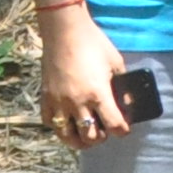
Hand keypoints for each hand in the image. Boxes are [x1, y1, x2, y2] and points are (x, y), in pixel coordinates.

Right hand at [41, 2, 138, 146]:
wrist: (64, 31)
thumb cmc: (93, 43)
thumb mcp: (116, 63)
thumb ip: (122, 86)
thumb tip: (127, 103)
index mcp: (98, 94)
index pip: (115, 125)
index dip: (123, 130)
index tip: (124, 128)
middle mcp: (78, 103)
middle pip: (90, 136)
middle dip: (101, 137)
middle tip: (105, 131)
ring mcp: (59, 102)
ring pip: (67, 136)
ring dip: (79, 141)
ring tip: (86, 136)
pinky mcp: (46, 98)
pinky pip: (50, 122)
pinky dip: (60, 128)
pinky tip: (67, 123)